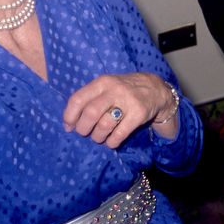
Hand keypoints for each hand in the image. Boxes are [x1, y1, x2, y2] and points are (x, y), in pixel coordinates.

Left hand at [63, 72, 177, 148]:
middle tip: (84, 133)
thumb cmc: (123, 90)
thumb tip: (68, 123)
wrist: (155, 88)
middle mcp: (114, 90)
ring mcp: (128, 101)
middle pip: (90, 113)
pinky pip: (120, 133)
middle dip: (83, 128)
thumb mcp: (106, 87)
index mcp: (102, 82)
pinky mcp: (139, 114)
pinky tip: (111, 141)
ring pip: (104, 124)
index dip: (70, 116)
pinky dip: (112, 142)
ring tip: (98, 137)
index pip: (78, 99)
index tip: (69, 126)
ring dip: (97, 136)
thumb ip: (89, 99)